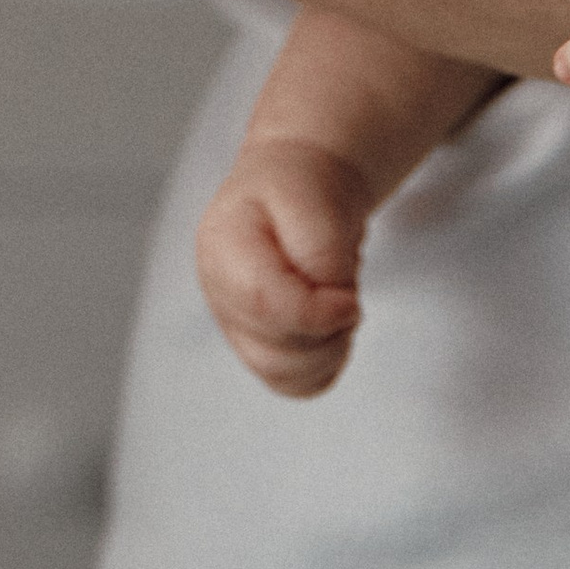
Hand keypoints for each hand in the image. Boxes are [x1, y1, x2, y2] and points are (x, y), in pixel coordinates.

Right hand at [195, 129, 376, 398]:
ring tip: (337, 306)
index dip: (316, 314)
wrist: (296, 184)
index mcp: (222, 248)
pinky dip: (324, 365)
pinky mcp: (258, 346)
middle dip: (326, 333)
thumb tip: (331, 303)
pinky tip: (330, 328)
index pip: (263, 304)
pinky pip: (294, 384)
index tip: (349, 300)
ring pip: (283, 375)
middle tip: (346, 296)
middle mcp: (220, 294)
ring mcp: (236, 325)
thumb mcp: (313, 196)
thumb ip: (321, 251)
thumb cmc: (299, 186)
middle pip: (272, 353)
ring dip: (328, 350)